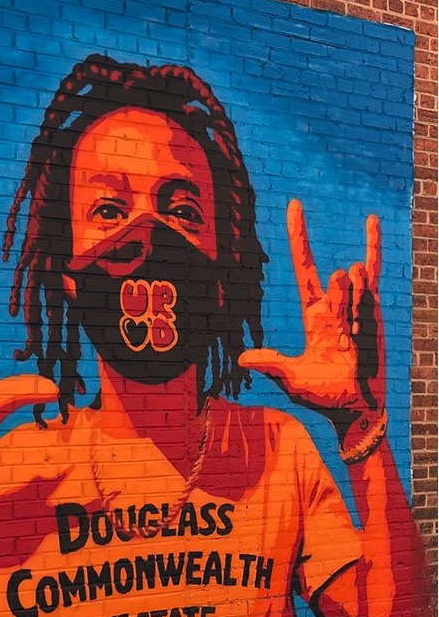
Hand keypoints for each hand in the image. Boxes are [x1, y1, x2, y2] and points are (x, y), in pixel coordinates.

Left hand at [238, 200, 384, 437]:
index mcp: (313, 316)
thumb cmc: (322, 396)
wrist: (354, 410)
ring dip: (353, 289)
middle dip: (331, 280)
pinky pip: (374, 286)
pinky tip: (367, 239)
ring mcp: (355, 310)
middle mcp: (333, 308)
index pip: (304, 269)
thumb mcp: (292, 379)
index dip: (299, 239)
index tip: (295, 206)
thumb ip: (272, 365)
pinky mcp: (374, 318)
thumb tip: (243, 358)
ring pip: (352, 286)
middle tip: (338, 296)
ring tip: (355, 292)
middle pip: (330, 284)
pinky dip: (373, 257)